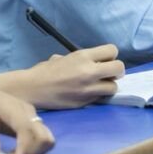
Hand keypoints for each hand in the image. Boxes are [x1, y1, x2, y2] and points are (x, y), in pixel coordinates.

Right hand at [0, 44, 123, 109]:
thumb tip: (90, 61)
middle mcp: (89, 72)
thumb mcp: (61, 58)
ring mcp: (88, 89)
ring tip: (98, 86)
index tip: (104, 60)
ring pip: (113, 87)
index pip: (112, 51)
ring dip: (108, 86)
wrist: (32, 89)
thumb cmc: (44, 71)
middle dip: (115, 71)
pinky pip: (101, 98)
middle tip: (107, 74)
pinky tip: (88, 94)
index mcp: (82, 56)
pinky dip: (98, 95)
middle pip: (119, 68)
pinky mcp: (85, 102)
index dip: (110, 55)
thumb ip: (79, 59)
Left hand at [0, 82, 54, 153]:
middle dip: (33, 153)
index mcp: (13, 108)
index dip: (26, 147)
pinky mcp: (32, 123)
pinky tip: (19, 152)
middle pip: (44, 136)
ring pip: (47, 139)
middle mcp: (28, 112)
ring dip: (36, 152)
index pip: (27, 129)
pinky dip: (35, 150)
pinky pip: (42, 139)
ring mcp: (33, 117)